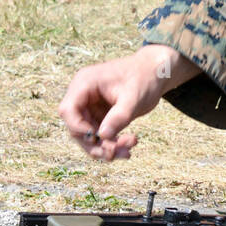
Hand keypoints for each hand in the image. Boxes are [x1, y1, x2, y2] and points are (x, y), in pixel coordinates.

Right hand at [57, 45, 198, 160]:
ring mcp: (91, 107)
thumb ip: (119, 116)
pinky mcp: (101, 116)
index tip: (96, 138)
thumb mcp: (134, 97)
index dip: (78, 127)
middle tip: (116, 152)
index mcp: (85, 83)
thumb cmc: (145, 77)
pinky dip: (112, 144)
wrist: (157, 72)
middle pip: (77, 128)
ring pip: (89, 136)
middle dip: (96, 144)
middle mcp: (83, 96)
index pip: (68, 109)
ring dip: (106, 148)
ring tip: (127, 152)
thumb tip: (102, 136)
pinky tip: (128, 147)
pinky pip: (100, 135)